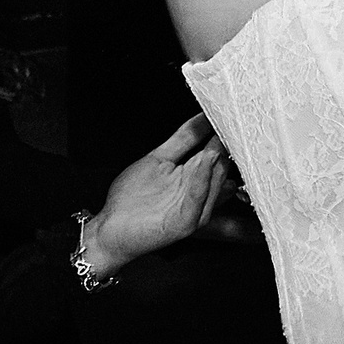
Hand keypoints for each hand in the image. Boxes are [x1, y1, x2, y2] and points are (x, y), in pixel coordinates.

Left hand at [83, 112, 228, 274]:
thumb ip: (184, 139)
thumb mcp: (159, 159)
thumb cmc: (131, 200)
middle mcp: (199, 194)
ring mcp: (195, 210)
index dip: (221, 135)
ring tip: (219, 138)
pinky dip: (202, 179)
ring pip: (213, 181)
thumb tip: (204, 116)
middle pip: (219, 167)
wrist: (111, 230)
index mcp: (195, 178)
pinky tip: (204, 161)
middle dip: (224, 146)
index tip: (226, 114)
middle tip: (232, 123)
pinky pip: (197, 198)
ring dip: (217, 160)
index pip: (216, 153)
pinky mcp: (185, 223)